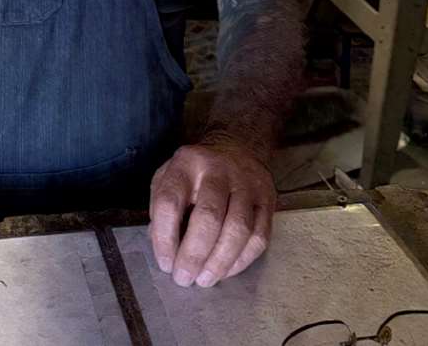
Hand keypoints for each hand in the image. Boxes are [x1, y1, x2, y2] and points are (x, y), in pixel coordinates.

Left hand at [148, 139, 274, 288]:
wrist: (236, 147)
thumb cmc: (195, 171)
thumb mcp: (168, 176)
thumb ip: (160, 208)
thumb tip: (163, 248)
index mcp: (185, 162)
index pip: (170, 201)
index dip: (164, 237)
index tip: (164, 263)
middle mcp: (217, 169)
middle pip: (208, 217)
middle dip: (194, 254)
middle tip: (184, 278)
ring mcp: (247, 183)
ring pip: (238, 229)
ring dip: (220, 262)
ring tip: (204, 280)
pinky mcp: (267, 199)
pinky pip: (259, 237)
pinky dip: (241, 260)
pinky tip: (226, 271)